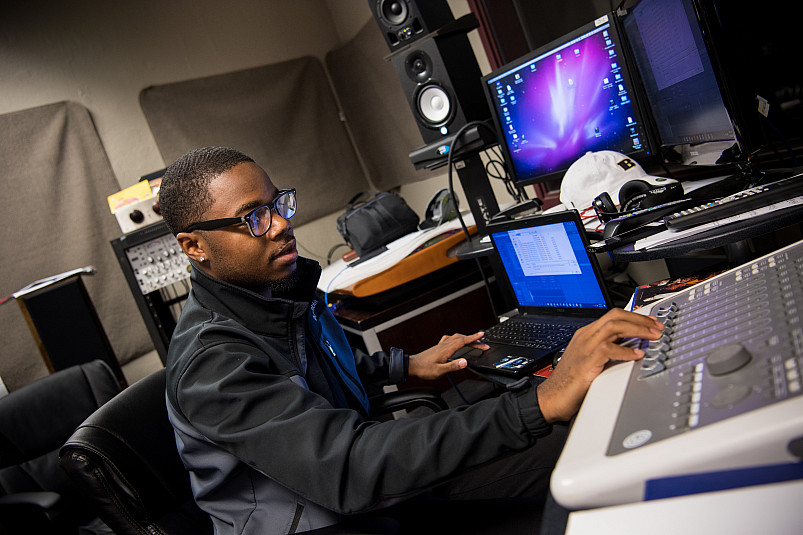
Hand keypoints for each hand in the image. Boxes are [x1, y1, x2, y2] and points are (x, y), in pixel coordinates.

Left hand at [408, 332, 488, 380]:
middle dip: (472, 339)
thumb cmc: (424, 369)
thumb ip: (453, 366)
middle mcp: (444, 345)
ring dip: (465, 337)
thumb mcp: (440, 371)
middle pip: (461, 338)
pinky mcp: (437, 348)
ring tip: (472, 340)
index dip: (473, 338)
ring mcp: (440, 346)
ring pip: (455, 337)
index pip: (463, 341)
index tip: (481, 335)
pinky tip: (455, 342)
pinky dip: (456, 338)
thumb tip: (465, 362)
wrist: (411, 366)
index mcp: (446, 350)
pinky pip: (449, 339)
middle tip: (482, 342)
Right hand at [537, 309, 663, 422]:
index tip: (651, 324)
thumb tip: (632, 348)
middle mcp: (585, 337)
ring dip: (637, 329)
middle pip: (615, 316)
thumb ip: (608, 351)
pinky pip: (608, 349)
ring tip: (652, 336)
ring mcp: (584, 348)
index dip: (635, 317)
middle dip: (640, 319)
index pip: (613, 316)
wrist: (550, 398)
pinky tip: (636, 355)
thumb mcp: (592, 361)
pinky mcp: (586, 362)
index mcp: (586, 335)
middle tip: (657, 327)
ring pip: (613, 326)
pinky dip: (625, 350)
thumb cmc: (570, 384)